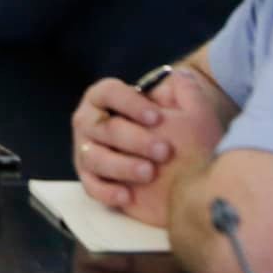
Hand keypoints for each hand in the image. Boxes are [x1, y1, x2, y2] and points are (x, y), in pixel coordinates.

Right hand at [72, 68, 227, 225]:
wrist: (178, 164)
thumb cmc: (177, 129)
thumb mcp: (185, 106)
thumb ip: (184, 89)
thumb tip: (180, 77)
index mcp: (105, 97)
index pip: (109, 93)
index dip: (130, 104)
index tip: (157, 118)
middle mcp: (90, 122)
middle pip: (104, 127)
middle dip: (134, 139)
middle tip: (164, 151)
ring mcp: (87, 150)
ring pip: (94, 157)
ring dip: (121, 166)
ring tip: (150, 173)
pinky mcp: (91, 178)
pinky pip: (91, 186)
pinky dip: (106, 191)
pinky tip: (128, 196)